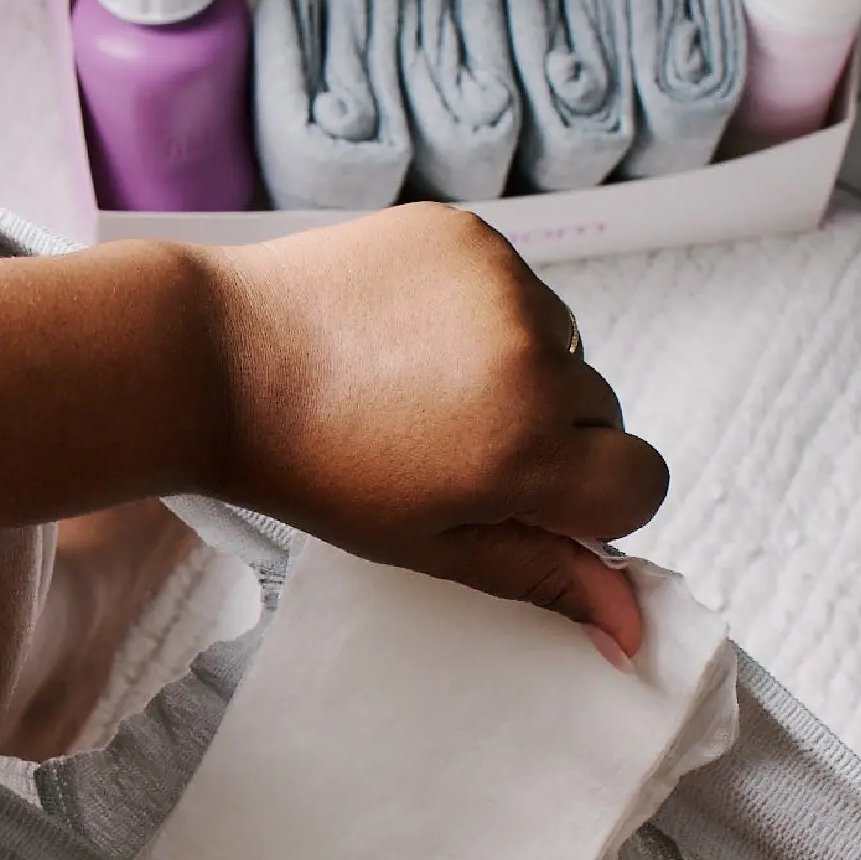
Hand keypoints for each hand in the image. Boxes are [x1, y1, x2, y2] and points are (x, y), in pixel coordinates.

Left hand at [197, 205, 667, 657]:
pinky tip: (410, 336)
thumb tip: (632, 626)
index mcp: (525, 449)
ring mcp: (503, 283)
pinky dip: (484, 316)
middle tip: (454, 447)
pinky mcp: (472, 233)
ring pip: (565, 347)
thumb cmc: (316, 471)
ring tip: (424, 387)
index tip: (532, 504)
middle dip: (555, 438)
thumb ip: (543, 575)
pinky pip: (519, 287)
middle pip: (605, 413)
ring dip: (523, 372)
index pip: (642, 485)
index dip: (596, 507)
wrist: (218, 363)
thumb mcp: (431, 544)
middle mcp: (532, 357)